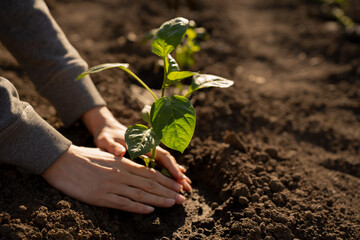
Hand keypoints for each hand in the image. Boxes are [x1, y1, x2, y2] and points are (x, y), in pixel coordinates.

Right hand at [42, 145, 185, 213]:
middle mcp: (121, 173)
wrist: (62, 160)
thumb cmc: (85, 157)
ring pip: (141, 194)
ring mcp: (112, 185)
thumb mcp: (108, 156)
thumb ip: (124, 163)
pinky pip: (123, 203)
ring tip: (173, 204)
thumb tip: (138, 169)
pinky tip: (150, 210)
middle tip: (182, 198)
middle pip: (150, 184)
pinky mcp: (101, 196)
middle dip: (168, 191)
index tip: (178, 186)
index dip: (166, 180)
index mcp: (124, 163)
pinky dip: (138, 207)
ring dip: (159, 200)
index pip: (150, 173)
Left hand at [81, 106, 191, 190]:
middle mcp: (150, 146)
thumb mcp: (106, 140)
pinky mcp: (148, 155)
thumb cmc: (106, 136)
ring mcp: (150, 150)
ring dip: (176, 176)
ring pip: (167, 164)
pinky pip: (162, 165)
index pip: (162, 155)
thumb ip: (113, 146)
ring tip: (187, 188)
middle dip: (178, 175)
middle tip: (188, 188)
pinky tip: (177, 181)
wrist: (107, 128)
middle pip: (169, 161)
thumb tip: (121, 152)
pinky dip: (170, 173)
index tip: (180, 178)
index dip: (172, 167)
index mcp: (143, 142)